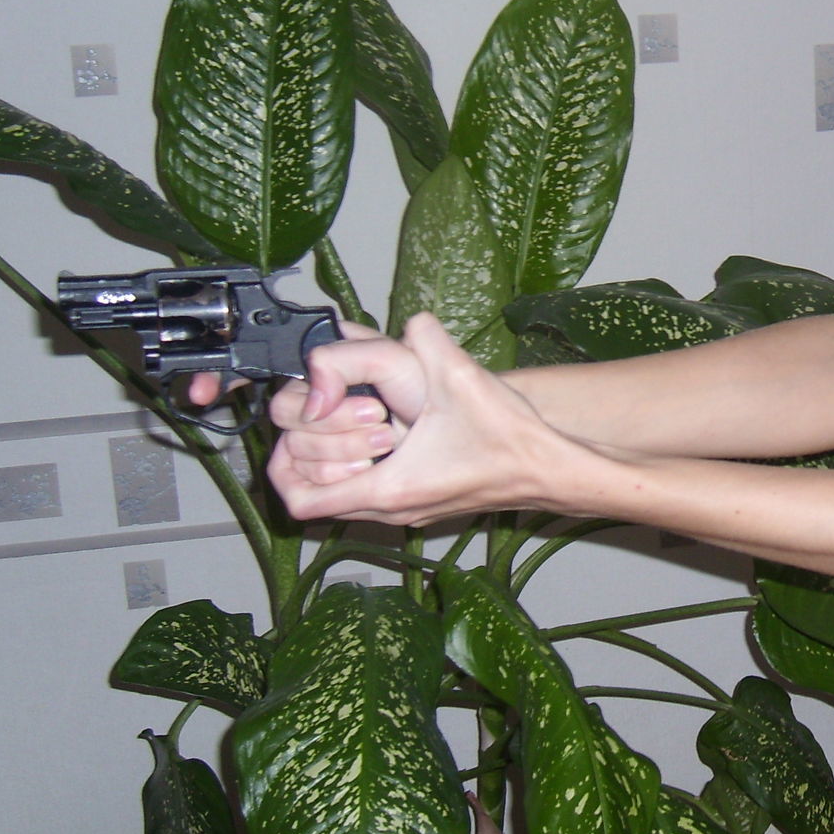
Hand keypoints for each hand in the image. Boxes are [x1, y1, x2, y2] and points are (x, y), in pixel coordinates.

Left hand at [267, 313, 597, 525]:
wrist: (548, 469)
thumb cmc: (509, 439)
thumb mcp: (463, 379)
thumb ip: (430, 341)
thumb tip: (413, 320)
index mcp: (389, 488)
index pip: (300, 503)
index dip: (284, 468)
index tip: (298, 432)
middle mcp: (391, 510)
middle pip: (312, 500)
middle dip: (309, 456)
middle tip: (327, 419)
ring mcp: (406, 513)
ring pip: (341, 501)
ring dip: (336, 464)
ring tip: (354, 424)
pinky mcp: (422, 507)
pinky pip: (371, 497)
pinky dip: (363, 470)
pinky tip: (386, 434)